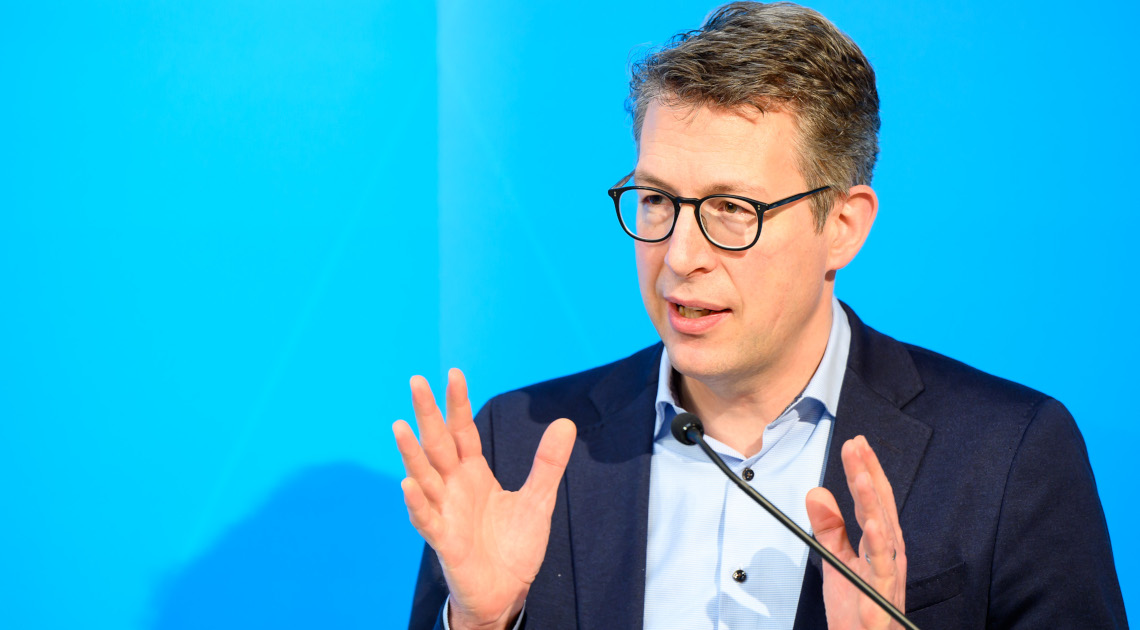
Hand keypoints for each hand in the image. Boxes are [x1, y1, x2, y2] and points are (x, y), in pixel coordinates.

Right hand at [393, 368, 576, 629]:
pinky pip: (427, 518)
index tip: (454, 373)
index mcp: (473, 474)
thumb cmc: (513, 545)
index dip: (457, 404)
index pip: (462, 431)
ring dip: (411, 453)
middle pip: (438, 444)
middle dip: (428, 414)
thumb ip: (548, 463)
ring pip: (424, 476)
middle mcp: (454, 487)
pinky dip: (417, 502)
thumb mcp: (538, 499)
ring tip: (400, 425)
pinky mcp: (444, 540)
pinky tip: (408, 484)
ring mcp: (446, 512)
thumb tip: (565, 422)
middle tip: (416, 381)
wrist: (506, 591)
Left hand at [805, 436, 906, 629]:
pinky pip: (883, 568)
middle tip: (856, 445)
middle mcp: (890, 554)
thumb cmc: (857, 608)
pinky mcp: (882, 596)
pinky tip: (873, 524)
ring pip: (884, 532)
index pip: (873, 500)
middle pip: (880, 507)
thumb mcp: (837, 561)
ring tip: (861, 475)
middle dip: (868, 474)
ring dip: (873, 502)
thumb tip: (816, 491)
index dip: (865, 470)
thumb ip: (829, 527)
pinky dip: (879, 545)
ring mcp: (889, 574)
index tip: (855, 443)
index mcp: (881, 544)